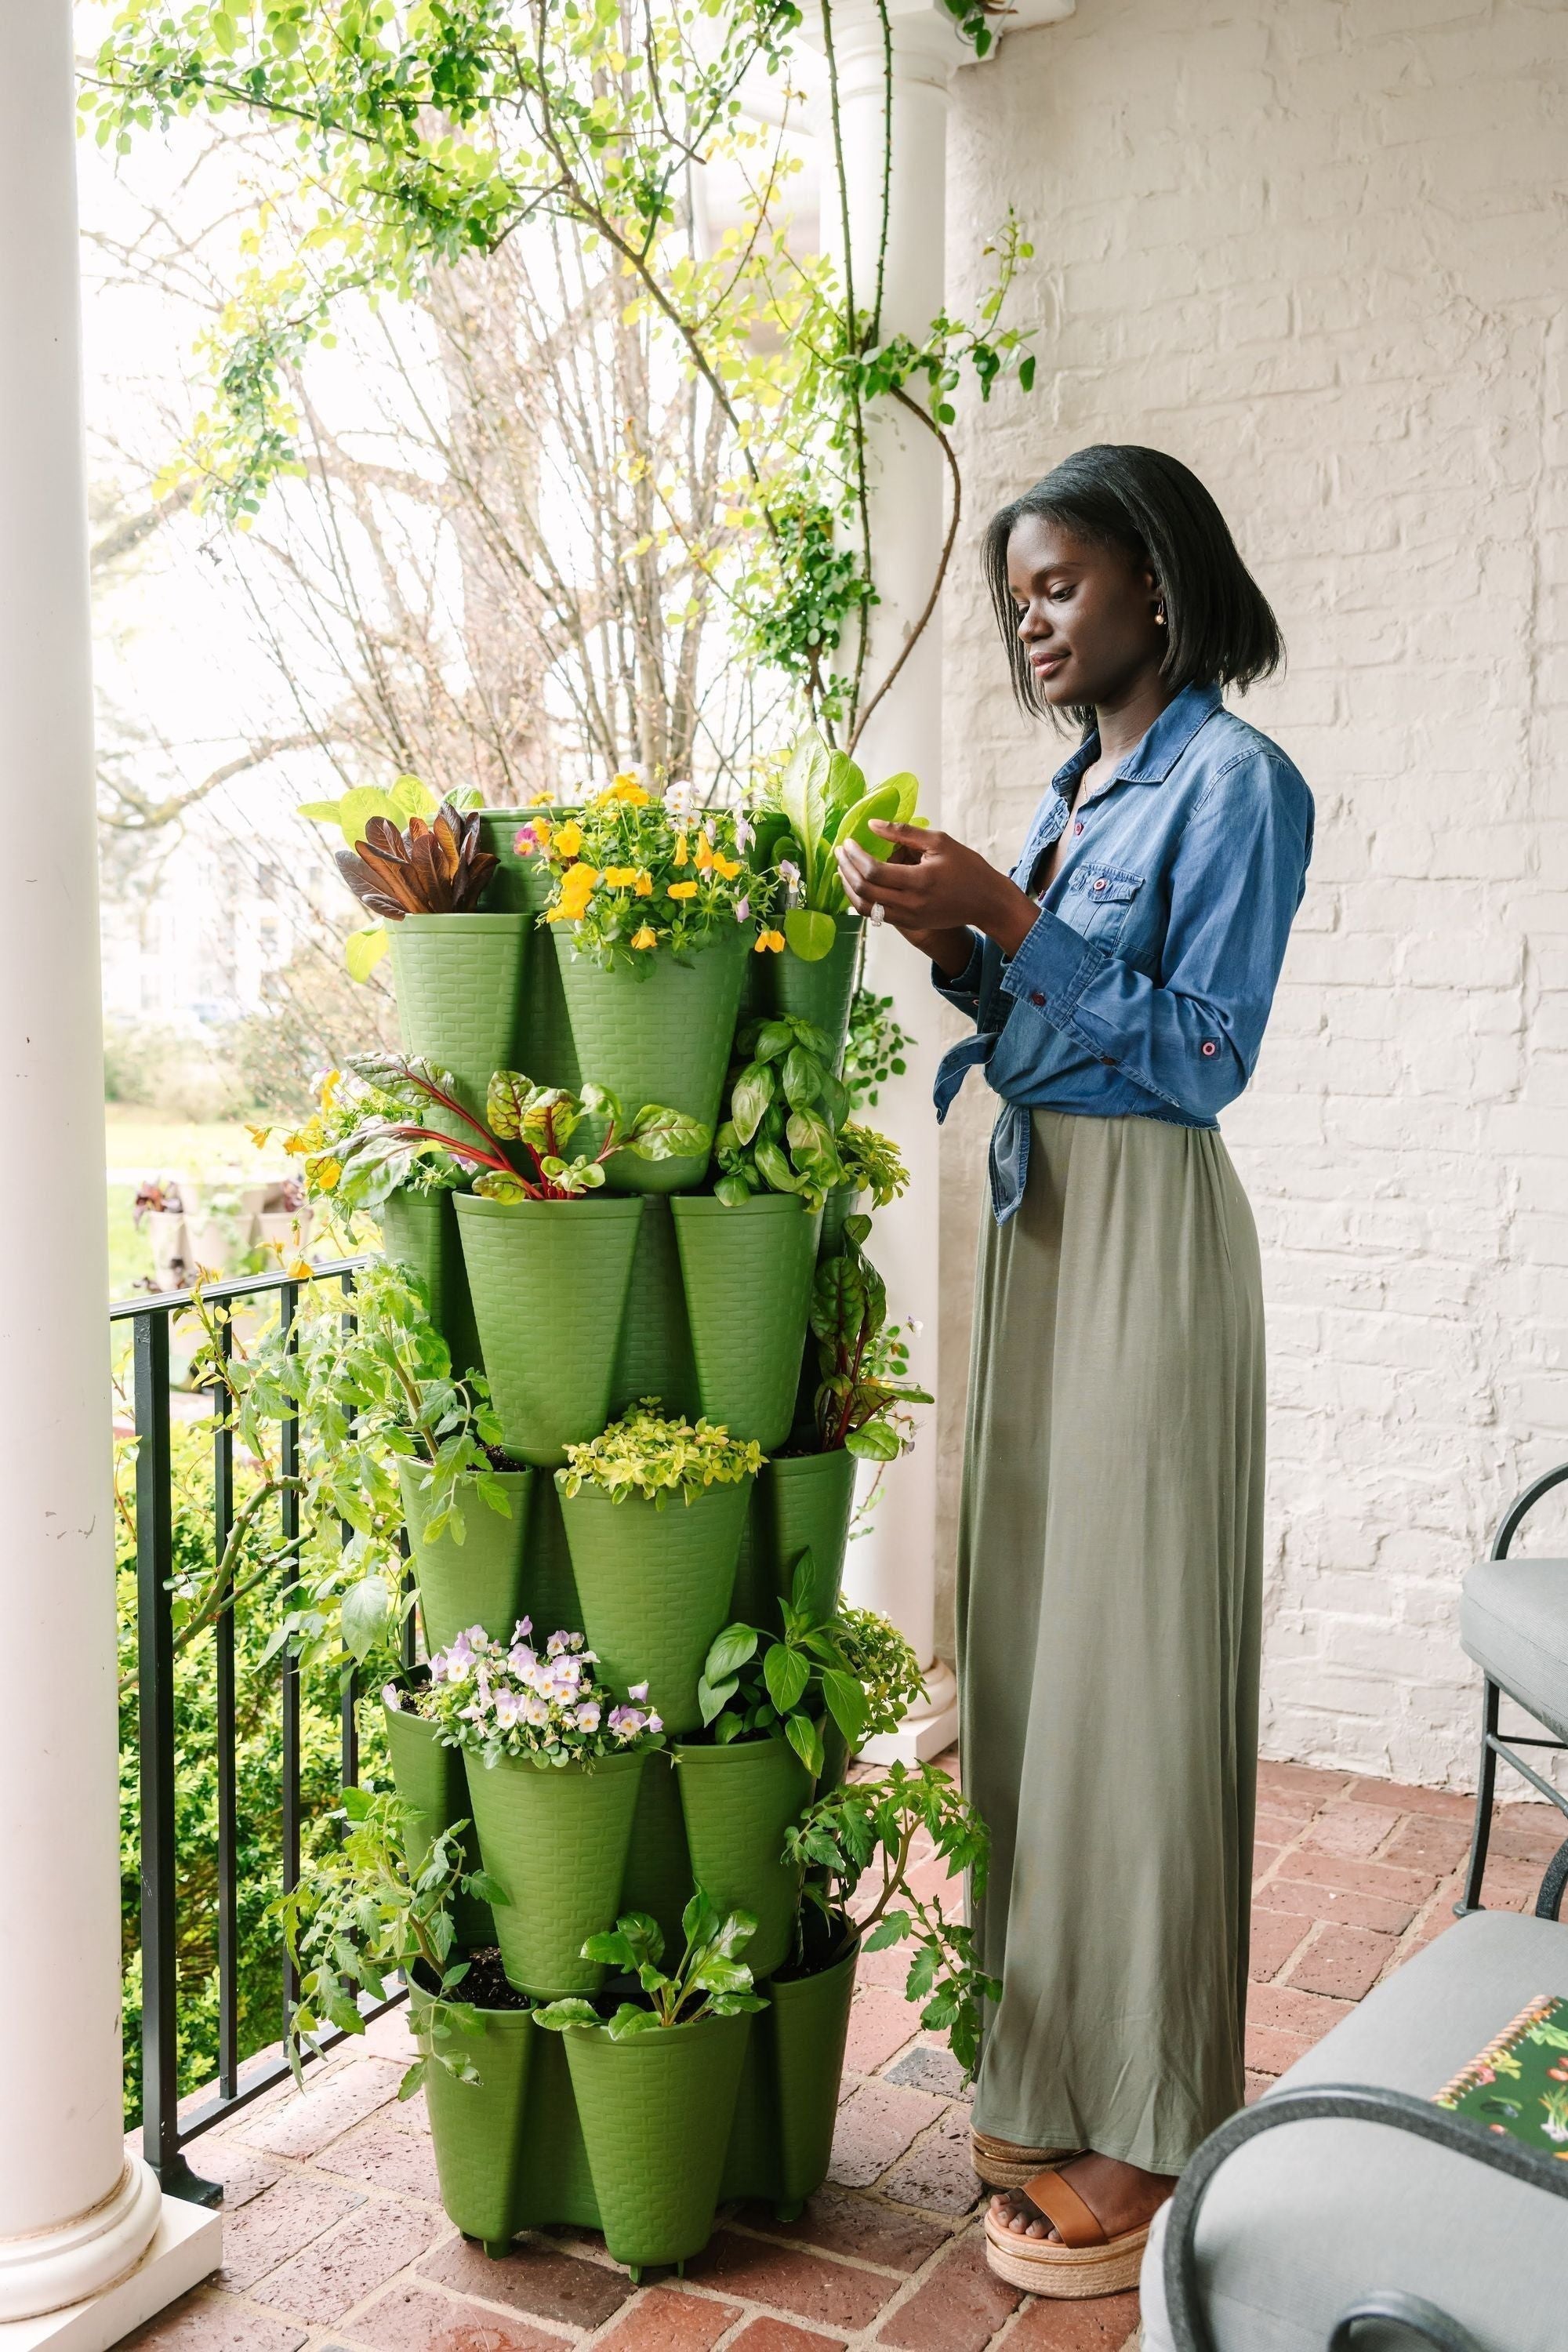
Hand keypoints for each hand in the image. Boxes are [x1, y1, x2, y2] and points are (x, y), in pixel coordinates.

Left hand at [836, 824, 1038, 963]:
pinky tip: (858, 883)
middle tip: (840, 852)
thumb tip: (872, 825)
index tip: (848, 842)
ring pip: (865, 907)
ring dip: (849, 887)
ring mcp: (909, 918)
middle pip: (864, 890)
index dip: (855, 856)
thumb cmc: (967, 867)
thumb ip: (903, 832)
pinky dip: (861, 899)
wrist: (986, 902)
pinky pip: (876, 914)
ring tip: (843, 867)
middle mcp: (911, 904)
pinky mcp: (909, 925)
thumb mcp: (939, 842)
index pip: (873, 871)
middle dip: (846, 869)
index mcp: (919, 881)